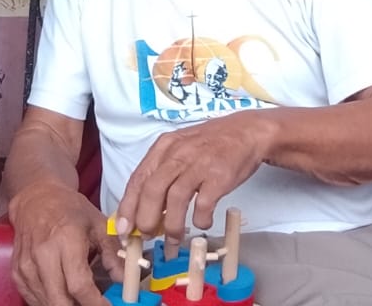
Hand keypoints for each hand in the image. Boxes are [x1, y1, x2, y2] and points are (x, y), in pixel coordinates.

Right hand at [8, 181, 118, 305]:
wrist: (36, 198)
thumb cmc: (69, 209)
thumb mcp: (98, 224)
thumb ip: (113, 253)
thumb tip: (124, 279)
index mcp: (66, 240)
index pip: (79, 285)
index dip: (95, 303)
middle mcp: (43, 254)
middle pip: (59, 300)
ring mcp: (27, 265)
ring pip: (46, 302)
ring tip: (80, 301)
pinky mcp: (17, 272)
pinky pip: (33, 298)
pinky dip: (48, 302)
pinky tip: (62, 297)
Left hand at [114, 112, 269, 245]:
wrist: (247, 132)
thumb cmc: (211, 144)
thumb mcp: (180, 148)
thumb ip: (162, 172)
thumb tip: (143, 209)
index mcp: (164, 146)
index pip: (138, 178)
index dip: (128, 207)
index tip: (124, 229)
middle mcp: (179, 153)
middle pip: (152, 190)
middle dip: (145, 219)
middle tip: (146, 236)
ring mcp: (199, 164)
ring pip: (175, 199)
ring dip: (172, 226)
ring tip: (173, 239)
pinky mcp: (219, 176)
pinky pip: (204, 204)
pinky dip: (200, 219)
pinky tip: (202, 223)